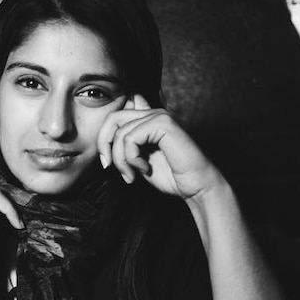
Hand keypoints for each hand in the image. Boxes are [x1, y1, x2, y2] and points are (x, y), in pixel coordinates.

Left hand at [96, 94, 224, 200]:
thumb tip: (107, 138)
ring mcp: (159, 116)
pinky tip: (145, 169)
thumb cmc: (170, 176)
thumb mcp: (138, 160)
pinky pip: (131, 139)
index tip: (107, 160)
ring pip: (120, 132)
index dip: (105, 135)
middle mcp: (153, 113)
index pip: (116, 114)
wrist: (195, 186)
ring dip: (121, 160)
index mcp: (148, 119)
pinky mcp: (163, 124)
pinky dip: (132, 159)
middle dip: (104, 144)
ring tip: (132, 175)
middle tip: (108, 167)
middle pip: (112, 118)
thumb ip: (125, 146)